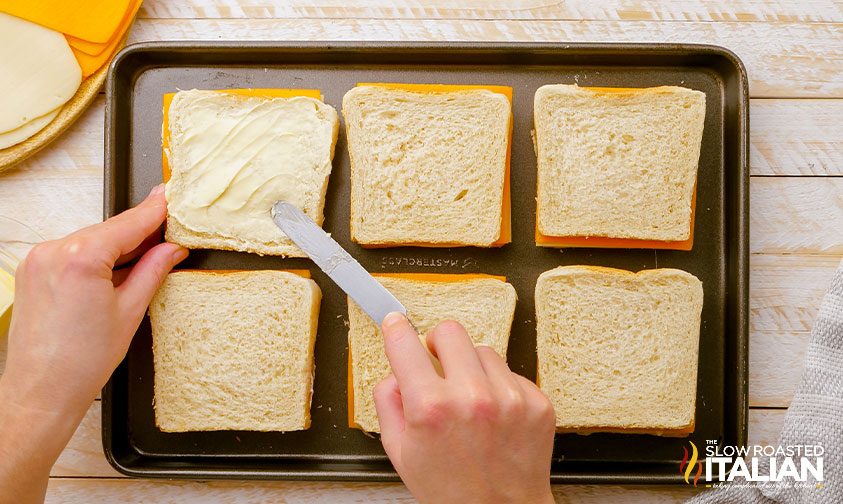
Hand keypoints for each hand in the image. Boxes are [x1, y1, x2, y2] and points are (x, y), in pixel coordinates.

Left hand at [0, 184, 186, 503]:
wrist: (41, 392)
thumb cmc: (82, 362)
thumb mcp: (130, 311)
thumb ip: (152, 271)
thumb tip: (171, 249)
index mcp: (81, 257)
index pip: (129, 223)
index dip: (155, 210)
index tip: (171, 196)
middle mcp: (54, 251)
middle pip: (109, 229)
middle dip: (140, 231)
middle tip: (170, 231)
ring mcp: (39, 260)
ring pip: (91, 240)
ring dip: (119, 245)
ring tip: (147, 256)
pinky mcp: (33, 271)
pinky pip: (73, 252)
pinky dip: (96, 255)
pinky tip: (116, 268)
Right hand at [374, 313, 555, 503]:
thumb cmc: (451, 491)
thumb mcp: (400, 453)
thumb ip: (388, 403)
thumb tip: (393, 370)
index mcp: (431, 409)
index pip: (405, 343)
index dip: (396, 329)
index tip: (396, 322)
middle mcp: (472, 397)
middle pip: (450, 331)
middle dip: (437, 344)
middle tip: (437, 363)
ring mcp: (509, 398)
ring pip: (484, 350)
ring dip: (472, 368)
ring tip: (471, 402)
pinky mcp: (537, 403)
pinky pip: (512, 373)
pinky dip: (500, 387)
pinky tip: (495, 415)